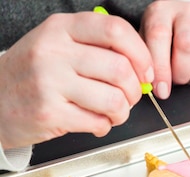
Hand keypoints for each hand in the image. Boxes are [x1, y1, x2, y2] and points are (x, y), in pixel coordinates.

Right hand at [0, 12, 153, 149]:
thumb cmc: (35, 73)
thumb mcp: (59, 45)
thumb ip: (98, 48)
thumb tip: (144, 67)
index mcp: (62, 28)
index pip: (116, 30)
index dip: (141, 54)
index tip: (145, 70)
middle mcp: (54, 51)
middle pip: (121, 69)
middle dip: (134, 90)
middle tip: (129, 97)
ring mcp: (49, 82)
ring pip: (114, 99)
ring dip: (122, 112)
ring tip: (112, 113)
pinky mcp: (49, 113)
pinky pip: (97, 122)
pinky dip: (104, 126)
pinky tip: (94, 122)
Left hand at [141, 0, 189, 98]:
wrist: (188, 20)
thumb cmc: (165, 34)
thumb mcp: (148, 41)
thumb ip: (148, 61)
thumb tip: (153, 87)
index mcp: (162, 11)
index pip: (159, 36)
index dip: (160, 67)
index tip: (160, 89)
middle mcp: (188, 12)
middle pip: (188, 46)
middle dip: (180, 74)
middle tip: (175, 79)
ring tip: (186, 69)